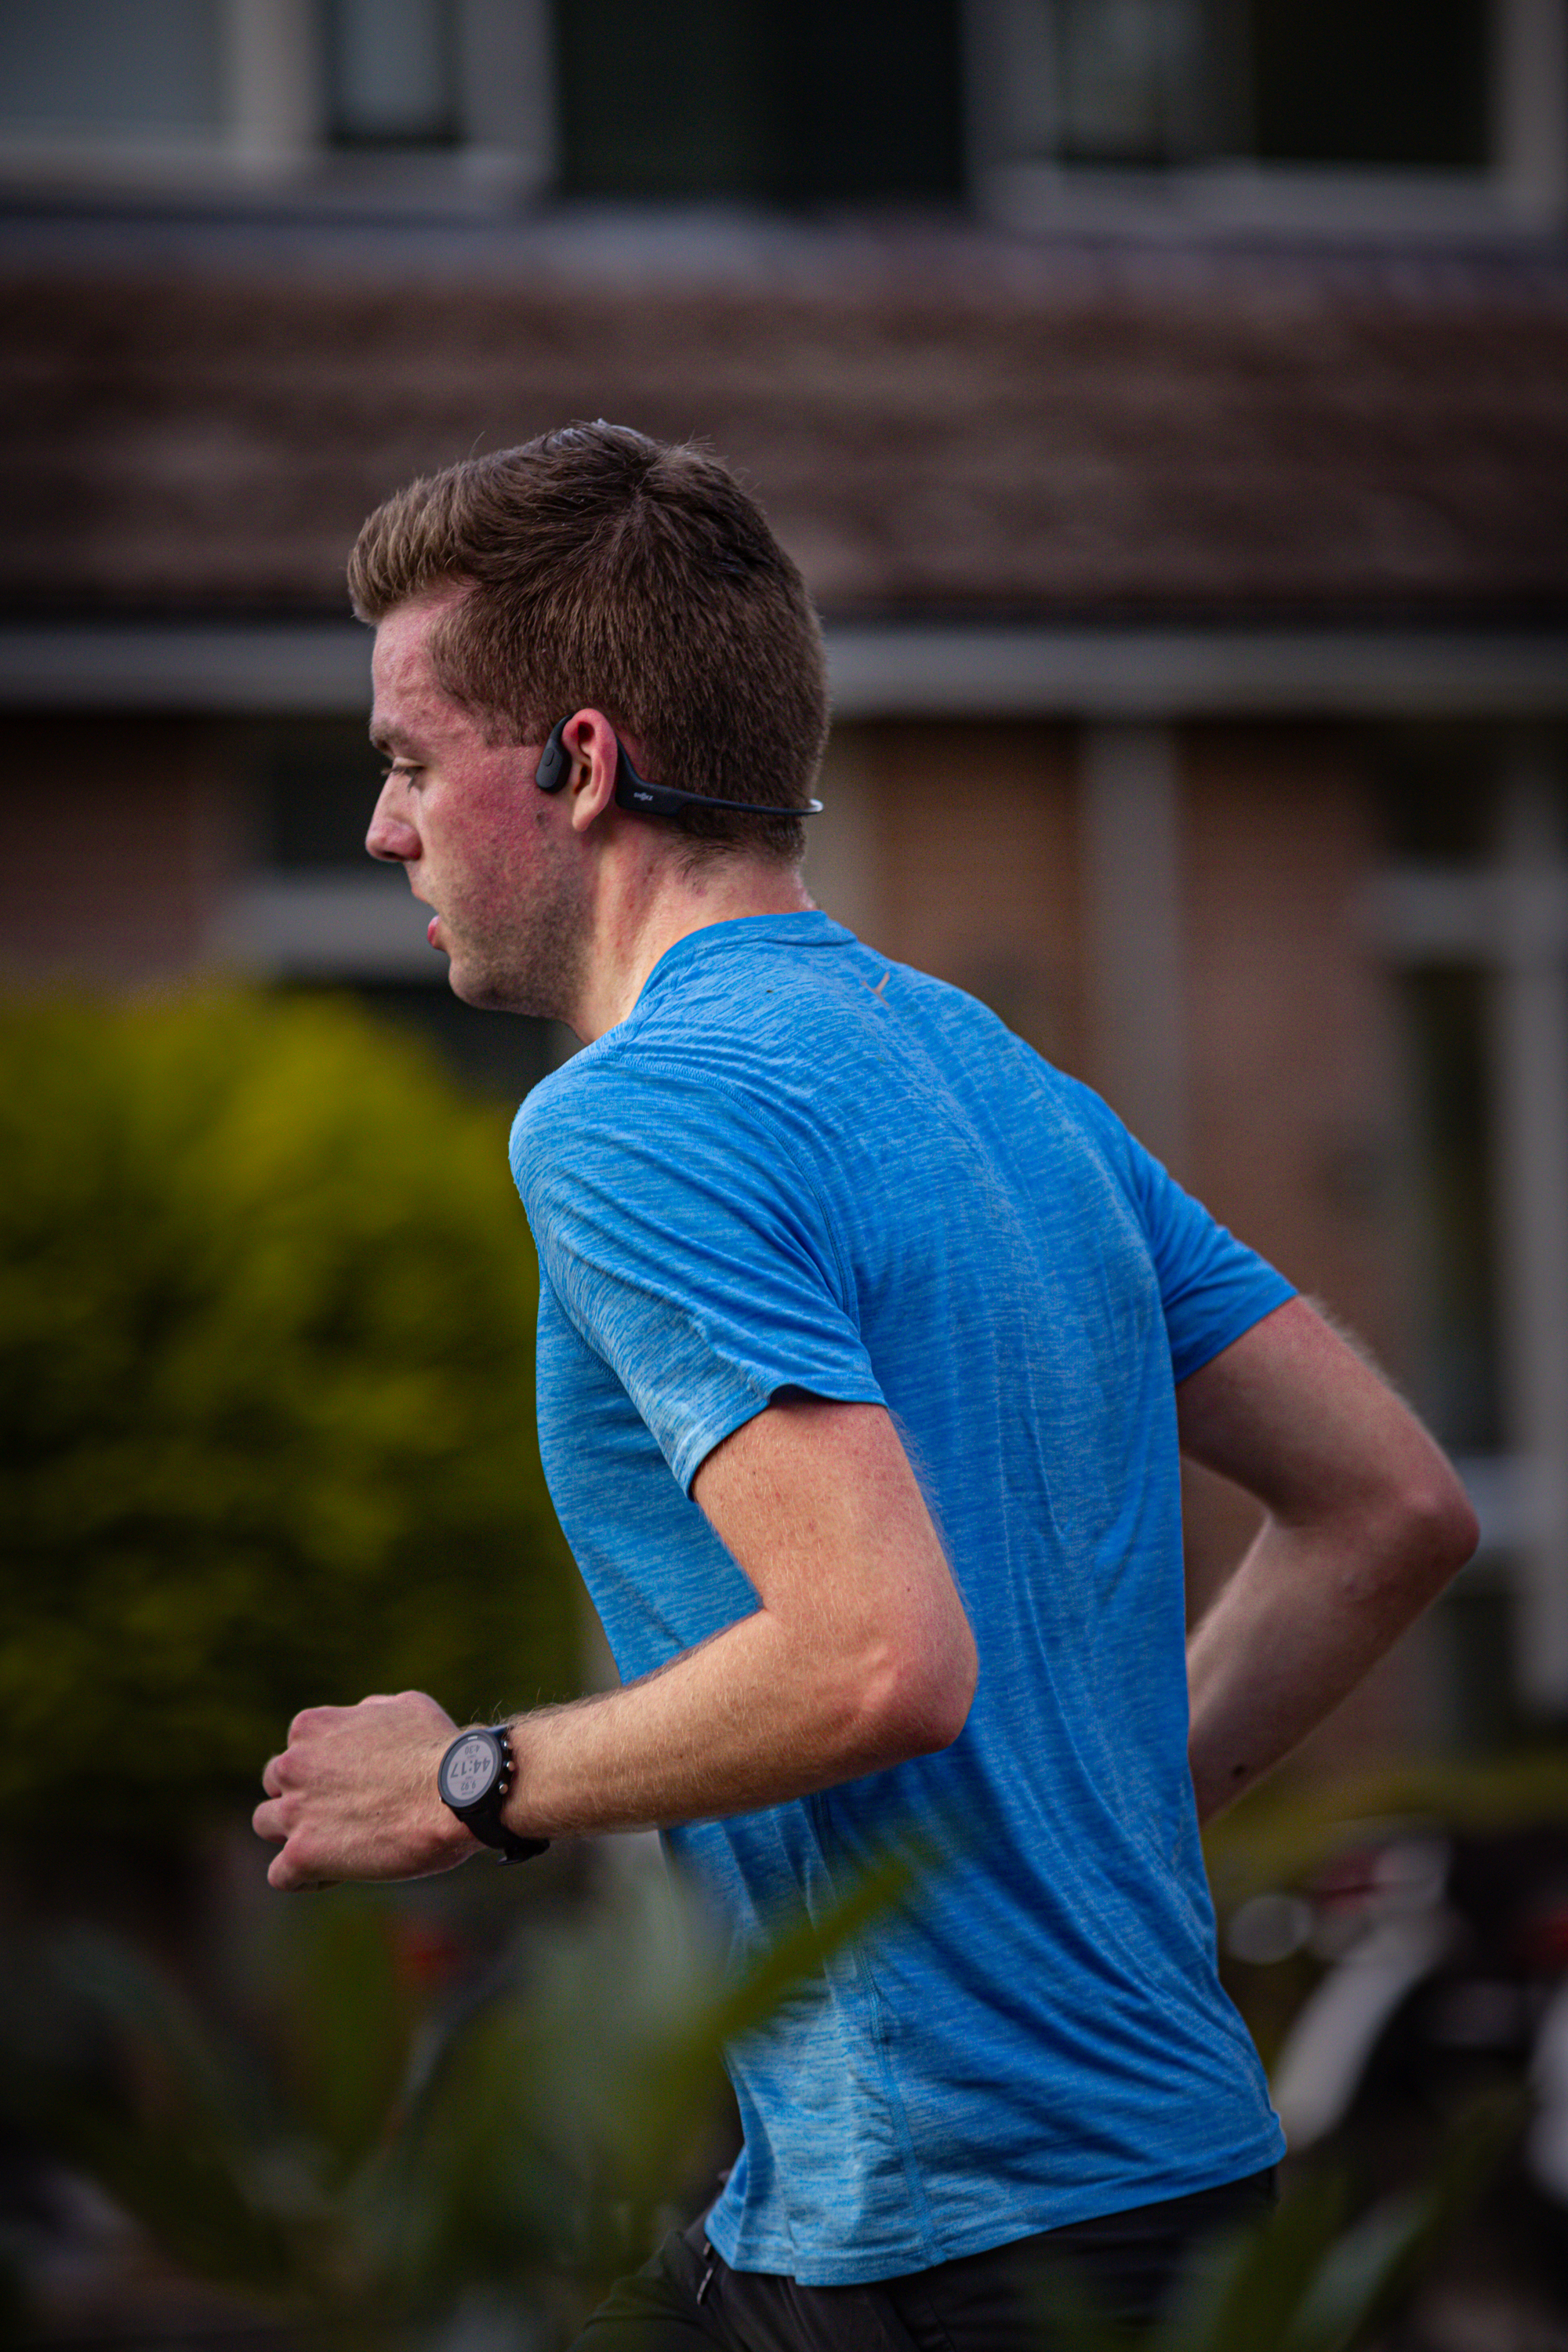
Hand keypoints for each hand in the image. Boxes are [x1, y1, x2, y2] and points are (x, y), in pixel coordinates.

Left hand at [254, 1690, 476, 1889]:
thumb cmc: (439, 1749)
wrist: (457, 1794)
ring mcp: (295, 1810)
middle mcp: (293, 1765)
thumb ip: (368, 1713)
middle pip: (275, 1785)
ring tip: (335, 1845)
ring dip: (294, 1834)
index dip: (324, 1770)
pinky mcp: (302, 1853)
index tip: (352, 1785)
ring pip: (266, 1824)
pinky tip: (336, 1874)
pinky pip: (281, 1874)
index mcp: (312, 1727)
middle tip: (342, 1814)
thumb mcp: (403, 1707)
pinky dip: (304, 1877)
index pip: (298, 1750)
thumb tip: (362, 1719)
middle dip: (302, 1797)